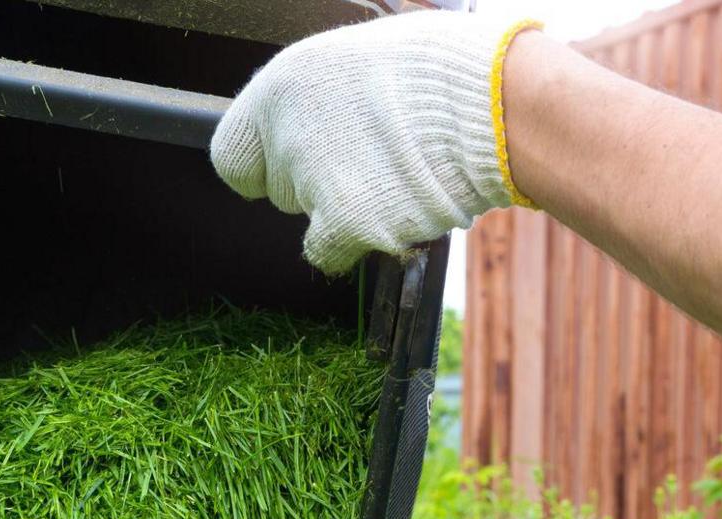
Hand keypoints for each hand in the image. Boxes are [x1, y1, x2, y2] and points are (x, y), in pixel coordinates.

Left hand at [211, 13, 543, 274]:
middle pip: (279, 189)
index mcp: (280, 85)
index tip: (283, 167)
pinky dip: (357, 242)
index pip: (231, 154)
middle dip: (317, 183)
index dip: (261, 166)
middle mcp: (286, 134)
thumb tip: (316, 122)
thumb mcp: (359, 62)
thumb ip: (321, 98)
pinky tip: (394, 212)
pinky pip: (329, 252)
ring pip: (309, 220)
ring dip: (344, 209)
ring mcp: (312, 182)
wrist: (489, 101)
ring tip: (397, 175)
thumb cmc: (439, 73)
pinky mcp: (346, 223)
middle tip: (371, 159)